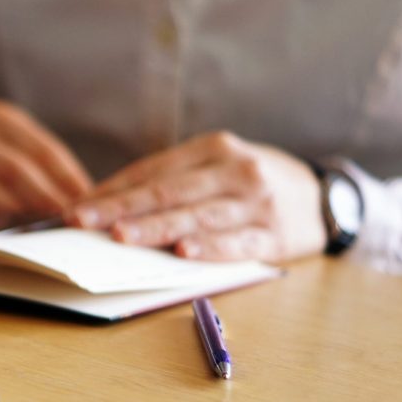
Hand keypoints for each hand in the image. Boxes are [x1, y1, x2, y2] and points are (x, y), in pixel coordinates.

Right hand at [0, 102, 92, 218]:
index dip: (68, 180)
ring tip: (36, 235)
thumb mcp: (10, 145)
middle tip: (64, 224)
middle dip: (43, 200)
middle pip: (14, 170)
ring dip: (11, 216)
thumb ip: (42, 166)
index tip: (87, 204)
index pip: (43, 151)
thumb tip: (85, 199)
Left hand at [66, 131, 325, 261]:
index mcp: (212, 148)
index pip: (152, 171)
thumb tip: (106, 206)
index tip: (76, 207)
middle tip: (83, 221)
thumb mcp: (215, 167)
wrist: (325, 196)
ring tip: (120, 237)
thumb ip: (171, 183)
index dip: (112, 190)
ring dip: (155, 228)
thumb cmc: (250, 183)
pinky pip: (237, 243)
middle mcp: (234, 170)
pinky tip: (183, 253)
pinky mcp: (276, 234)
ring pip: (196, 216)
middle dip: (120, 208)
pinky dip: (209, 248)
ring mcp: (257, 202)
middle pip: (168, 191)